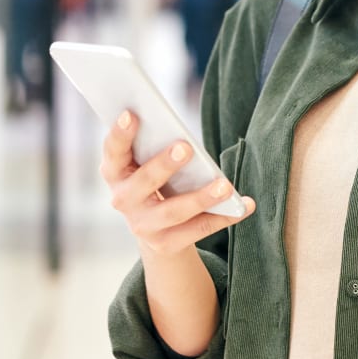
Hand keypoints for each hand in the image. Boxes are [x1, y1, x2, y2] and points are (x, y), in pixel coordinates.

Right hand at [100, 111, 255, 258]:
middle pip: (143, 182)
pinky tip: (245, 205)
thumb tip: (182, 134)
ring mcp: (142, 226)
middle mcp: (123, 200)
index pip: (113, 151)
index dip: (119, 134)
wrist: (154, 228)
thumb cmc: (154, 178)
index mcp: (115, 172)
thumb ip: (154, 145)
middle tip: (185, 146)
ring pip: (173, 211)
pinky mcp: (165, 244)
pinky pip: (198, 229)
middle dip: (164, 164)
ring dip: (201, 197)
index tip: (131, 114)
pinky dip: (223, 217)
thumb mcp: (146, 162)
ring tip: (225, 185)